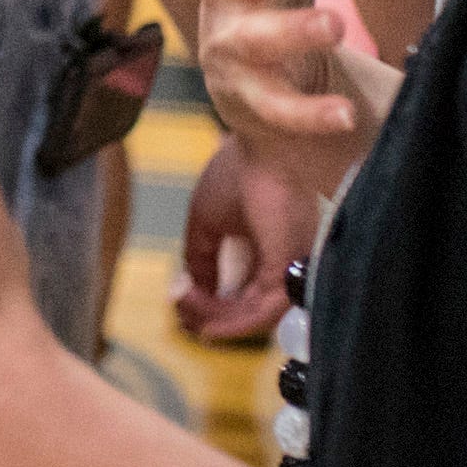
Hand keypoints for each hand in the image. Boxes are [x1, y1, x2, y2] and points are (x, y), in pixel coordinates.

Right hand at [173, 136, 316, 344]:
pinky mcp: (285, 273)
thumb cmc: (240, 169)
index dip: (208, 303)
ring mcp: (286, 271)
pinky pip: (256, 316)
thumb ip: (200, 256)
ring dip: (213, 319)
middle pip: (245, 312)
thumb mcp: (205, 218)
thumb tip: (192, 287)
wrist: (262, 145)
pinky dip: (227, 320)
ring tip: (185, 308)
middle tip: (181, 310)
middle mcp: (282, 265)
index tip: (182, 299)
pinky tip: (201, 312)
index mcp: (269, 252)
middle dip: (208, 316)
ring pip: (249, 319)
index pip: (242, 294)